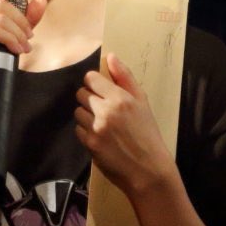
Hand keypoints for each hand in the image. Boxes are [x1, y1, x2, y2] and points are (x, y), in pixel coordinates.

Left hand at [74, 51, 177, 197]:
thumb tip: (111, 56)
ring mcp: (95, 128)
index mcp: (120, 98)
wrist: (148, 169)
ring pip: (78, 111)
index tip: (102, 91)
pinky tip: (100, 137)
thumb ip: (125, 78)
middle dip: (90, 99)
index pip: (91, 79)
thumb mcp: (142, 102)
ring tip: (103, 124)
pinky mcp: (89, 144)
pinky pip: (78, 129)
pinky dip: (86, 131)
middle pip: (81, 94)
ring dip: (87, 115)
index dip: (95, 83)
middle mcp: (105, 111)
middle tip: (103, 109)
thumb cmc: (148, 133)